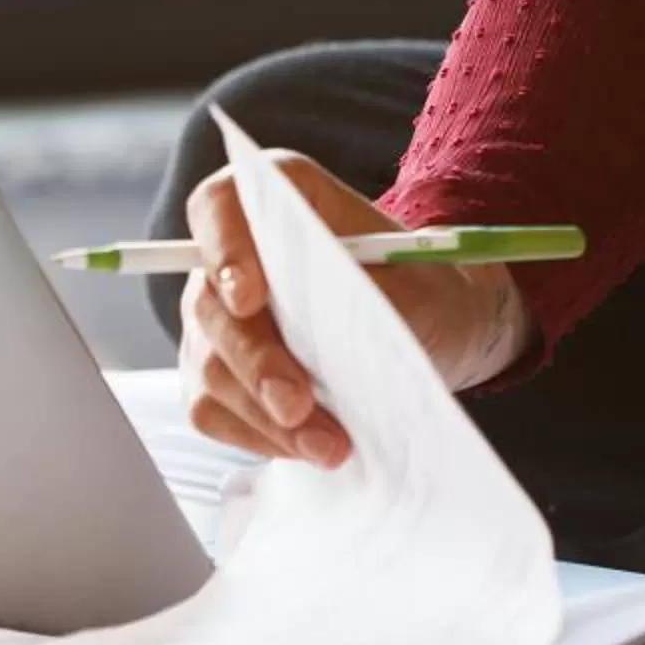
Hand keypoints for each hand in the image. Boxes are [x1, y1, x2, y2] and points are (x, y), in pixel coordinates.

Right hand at [178, 150, 531, 466]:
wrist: (436, 326)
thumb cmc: (423, 290)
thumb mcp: (418, 284)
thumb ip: (367, 300)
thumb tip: (327, 345)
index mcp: (282, 200)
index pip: (220, 206)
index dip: (223, 247)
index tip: (249, 297)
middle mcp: (236, 253)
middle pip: (211, 301)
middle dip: (256, 361)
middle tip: (298, 404)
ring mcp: (218, 315)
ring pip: (209, 364)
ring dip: (265, 413)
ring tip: (329, 443)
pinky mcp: (218, 370)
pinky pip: (211, 408)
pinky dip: (258, 435)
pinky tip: (306, 444)